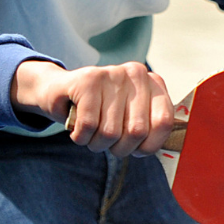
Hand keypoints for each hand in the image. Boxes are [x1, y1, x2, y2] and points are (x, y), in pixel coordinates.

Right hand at [11, 59, 175, 156]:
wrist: (59, 91)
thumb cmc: (100, 111)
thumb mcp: (129, 116)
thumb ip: (150, 127)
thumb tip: (164, 147)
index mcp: (153, 83)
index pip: (164, 123)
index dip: (149, 146)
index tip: (136, 149)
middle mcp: (136, 74)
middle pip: (137, 132)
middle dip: (119, 149)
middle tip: (107, 142)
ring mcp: (112, 73)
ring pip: (111, 132)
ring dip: (97, 144)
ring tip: (91, 133)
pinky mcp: (88, 79)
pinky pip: (89, 125)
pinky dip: (81, 137)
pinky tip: (78, 129)